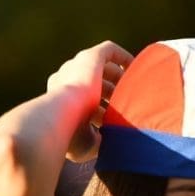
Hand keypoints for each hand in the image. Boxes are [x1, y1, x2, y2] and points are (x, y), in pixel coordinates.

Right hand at [46, 41, 132, 162]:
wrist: (58, 117)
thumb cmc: (70, 137)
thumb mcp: (85, 144)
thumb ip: (99, 141)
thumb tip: (114, 145)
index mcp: (59, 101)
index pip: (84, 102)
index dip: (101, 110)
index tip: (115, 122)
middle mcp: (65, 80)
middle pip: (93, 83)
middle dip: (112, 93)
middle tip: (129, 105)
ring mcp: (76, 67)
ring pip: (101, 67)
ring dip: (119, 77)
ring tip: (136, 90)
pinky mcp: (89, 57)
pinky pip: (108, 50)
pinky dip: (122, 57)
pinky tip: (136, 68)